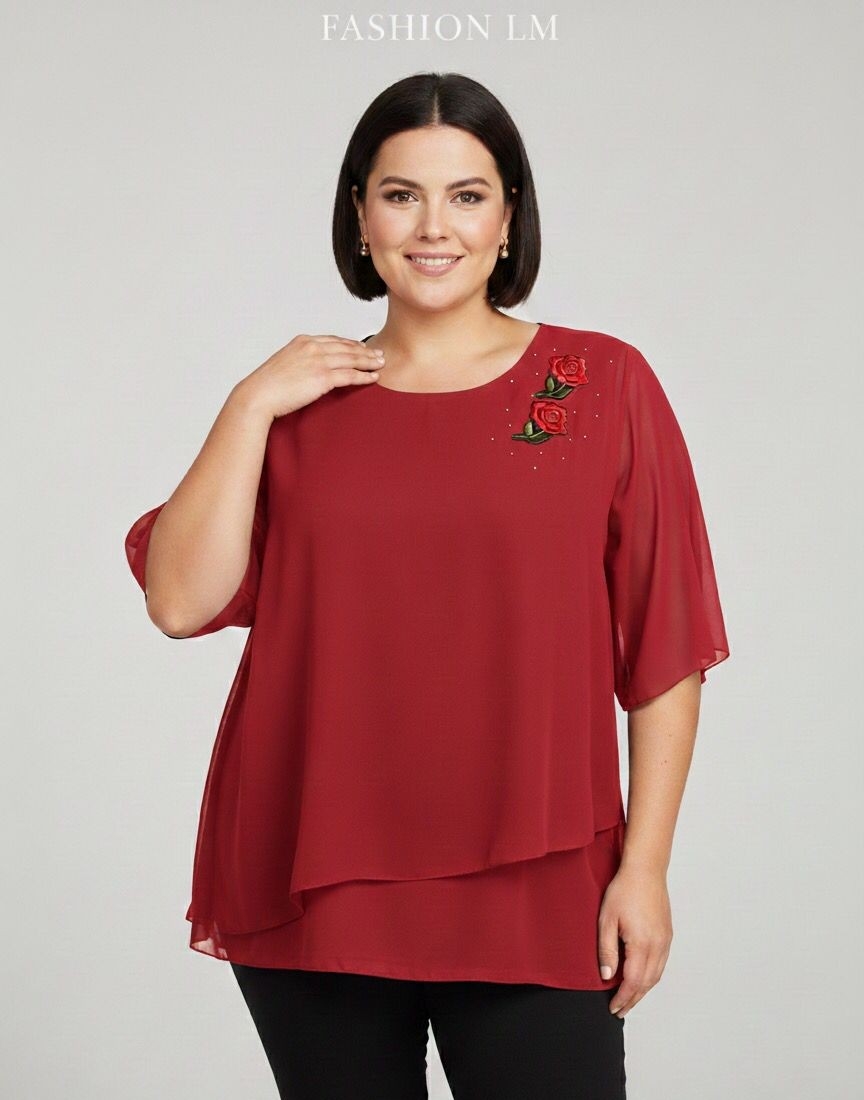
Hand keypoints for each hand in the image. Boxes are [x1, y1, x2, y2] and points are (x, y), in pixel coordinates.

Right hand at [236, 333, 385, 420]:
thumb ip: (300, 361)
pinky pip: (350, 375)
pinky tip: (373, 377)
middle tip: (379, 354)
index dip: (351, 344)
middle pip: (346, 347)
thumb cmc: (267, 385)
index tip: (362, 347)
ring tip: (381, 364)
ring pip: (352, 359)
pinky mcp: (322, 377)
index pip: (334, 340)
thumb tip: (308, 369)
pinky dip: (364, 376)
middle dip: (365, 351)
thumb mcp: (285, 364)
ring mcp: (318, 361)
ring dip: (369, 361)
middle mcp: (312, 347)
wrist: (259, 395)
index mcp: (303, 341)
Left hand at [597, 866, 672, 1016]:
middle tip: (620, 1010)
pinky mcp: (668, 935)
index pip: (632, 981)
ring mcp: (665, 940)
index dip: (623, 998)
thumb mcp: (606, 920)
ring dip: (643, 990)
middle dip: (633, 999)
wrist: (645, 870)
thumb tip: (606, 976)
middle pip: (646, 983)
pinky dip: (651, 977)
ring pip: (656, 975)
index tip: (613, 1007)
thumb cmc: (624, 890)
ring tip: (629, 999)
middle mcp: (658, 946)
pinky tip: (642, 978)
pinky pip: (661, 964)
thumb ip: (606, 950)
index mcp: (642, 944)